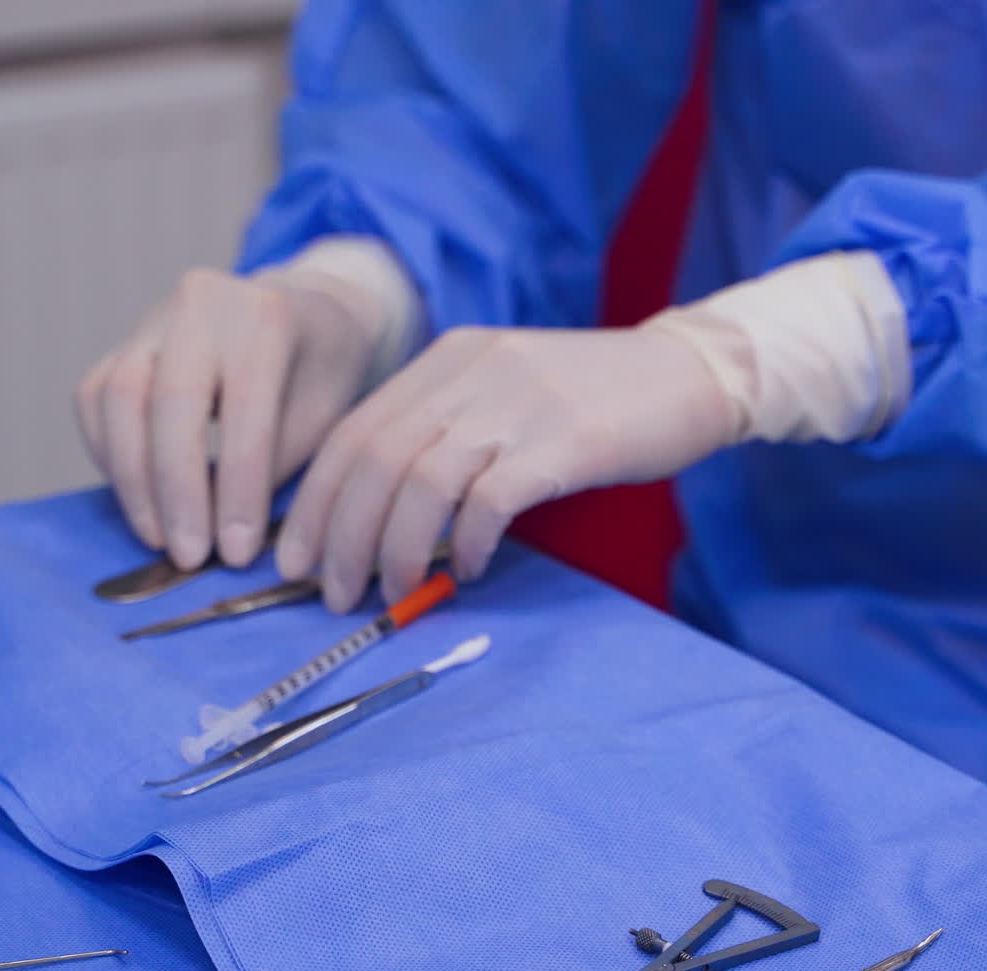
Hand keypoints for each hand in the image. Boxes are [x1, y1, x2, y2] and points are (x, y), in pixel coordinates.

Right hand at [74, 265, 383, 568]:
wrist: (307, 315)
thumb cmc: (323, 375)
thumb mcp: (327, 417)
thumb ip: (277, 467)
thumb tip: (228, 538)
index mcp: (265, 317)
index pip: (243, 416)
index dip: (237, 492)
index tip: (238, 553)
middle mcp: (201, 305)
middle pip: (166, 403)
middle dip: (176, 493)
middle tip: (189, 556)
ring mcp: (153, 318)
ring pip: (117, 399)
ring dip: (133, 481)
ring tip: (159, 538)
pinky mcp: (123, 342)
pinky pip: (95, 399)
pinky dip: (110, 455)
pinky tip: (139, 499)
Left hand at [274, 325, 739, 610]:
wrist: (690, 373)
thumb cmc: (591, 400)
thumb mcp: (502, 394)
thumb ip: (445, 435)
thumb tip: (384, 516)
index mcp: (446, 360)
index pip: (353, 432)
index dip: (315, 502)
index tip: (296, 559)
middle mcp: (471, 372)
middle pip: (374, 460)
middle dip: (341, 536)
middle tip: (333, 595)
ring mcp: (517, 402)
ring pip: (421, 481)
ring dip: (394, 549)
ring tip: (391, 594)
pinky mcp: (563, 439)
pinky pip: (489, 499)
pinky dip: (466, 542)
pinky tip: (466, 570)